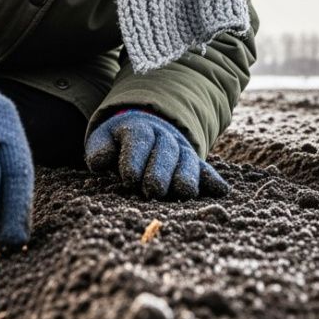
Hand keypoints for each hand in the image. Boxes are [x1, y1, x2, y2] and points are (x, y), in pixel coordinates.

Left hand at [84, 108, 229, 198]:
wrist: (145, 126)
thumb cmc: (118, 142)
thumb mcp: (104, 139)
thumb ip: (100, 149)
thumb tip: (97, 162)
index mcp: (139, 129)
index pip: (138, 139)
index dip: (134, 157)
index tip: (129, 178)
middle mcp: (164, 137)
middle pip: (165, 151)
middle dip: (160, 171)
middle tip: (153, 190)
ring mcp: (181, 150)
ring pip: (186, 160)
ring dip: (186, 176)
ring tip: (185, 192)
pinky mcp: (194, 164)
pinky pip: (205, 170)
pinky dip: (213, 179)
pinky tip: (221, 190)